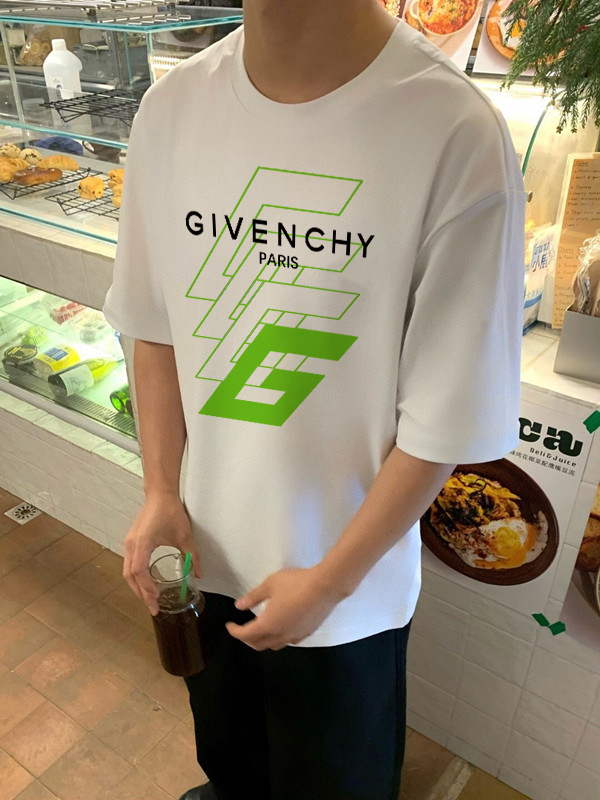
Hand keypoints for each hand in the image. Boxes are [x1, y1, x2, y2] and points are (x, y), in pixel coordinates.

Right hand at [123, 492, 200, 615]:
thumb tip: (198, 575)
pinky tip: (147, 582)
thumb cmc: (171, 512)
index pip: (140, 572)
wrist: (160, 494)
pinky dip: (136, 577)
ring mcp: (129, 543)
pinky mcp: (131, 541)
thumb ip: (192, 556)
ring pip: (128, 571)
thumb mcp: (185, 536)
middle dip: (140, 593)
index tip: (156, 601)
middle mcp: (131, 545)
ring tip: (149, 599)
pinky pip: (130, 564)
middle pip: (130, 576)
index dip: (146, 589)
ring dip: (137, 586)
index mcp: (142, 544)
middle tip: (153, 608)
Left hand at [225, 567, 343, 650]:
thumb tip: (239, 606)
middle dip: (247, 639)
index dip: (234, 632)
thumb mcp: (270, 585)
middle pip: (258, 645)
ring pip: (274, 645)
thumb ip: (253, 597)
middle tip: (242, 629)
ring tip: (260, 628)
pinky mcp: (307, 633)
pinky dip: (278, 638)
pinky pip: (287, 641)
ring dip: (263, 640)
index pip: (245, 635)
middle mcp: (280, 635)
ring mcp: (295, 636)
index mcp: (268, 625)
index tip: (230, 626)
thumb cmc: (295, 583)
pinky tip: (281, 626)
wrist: (325, 586)